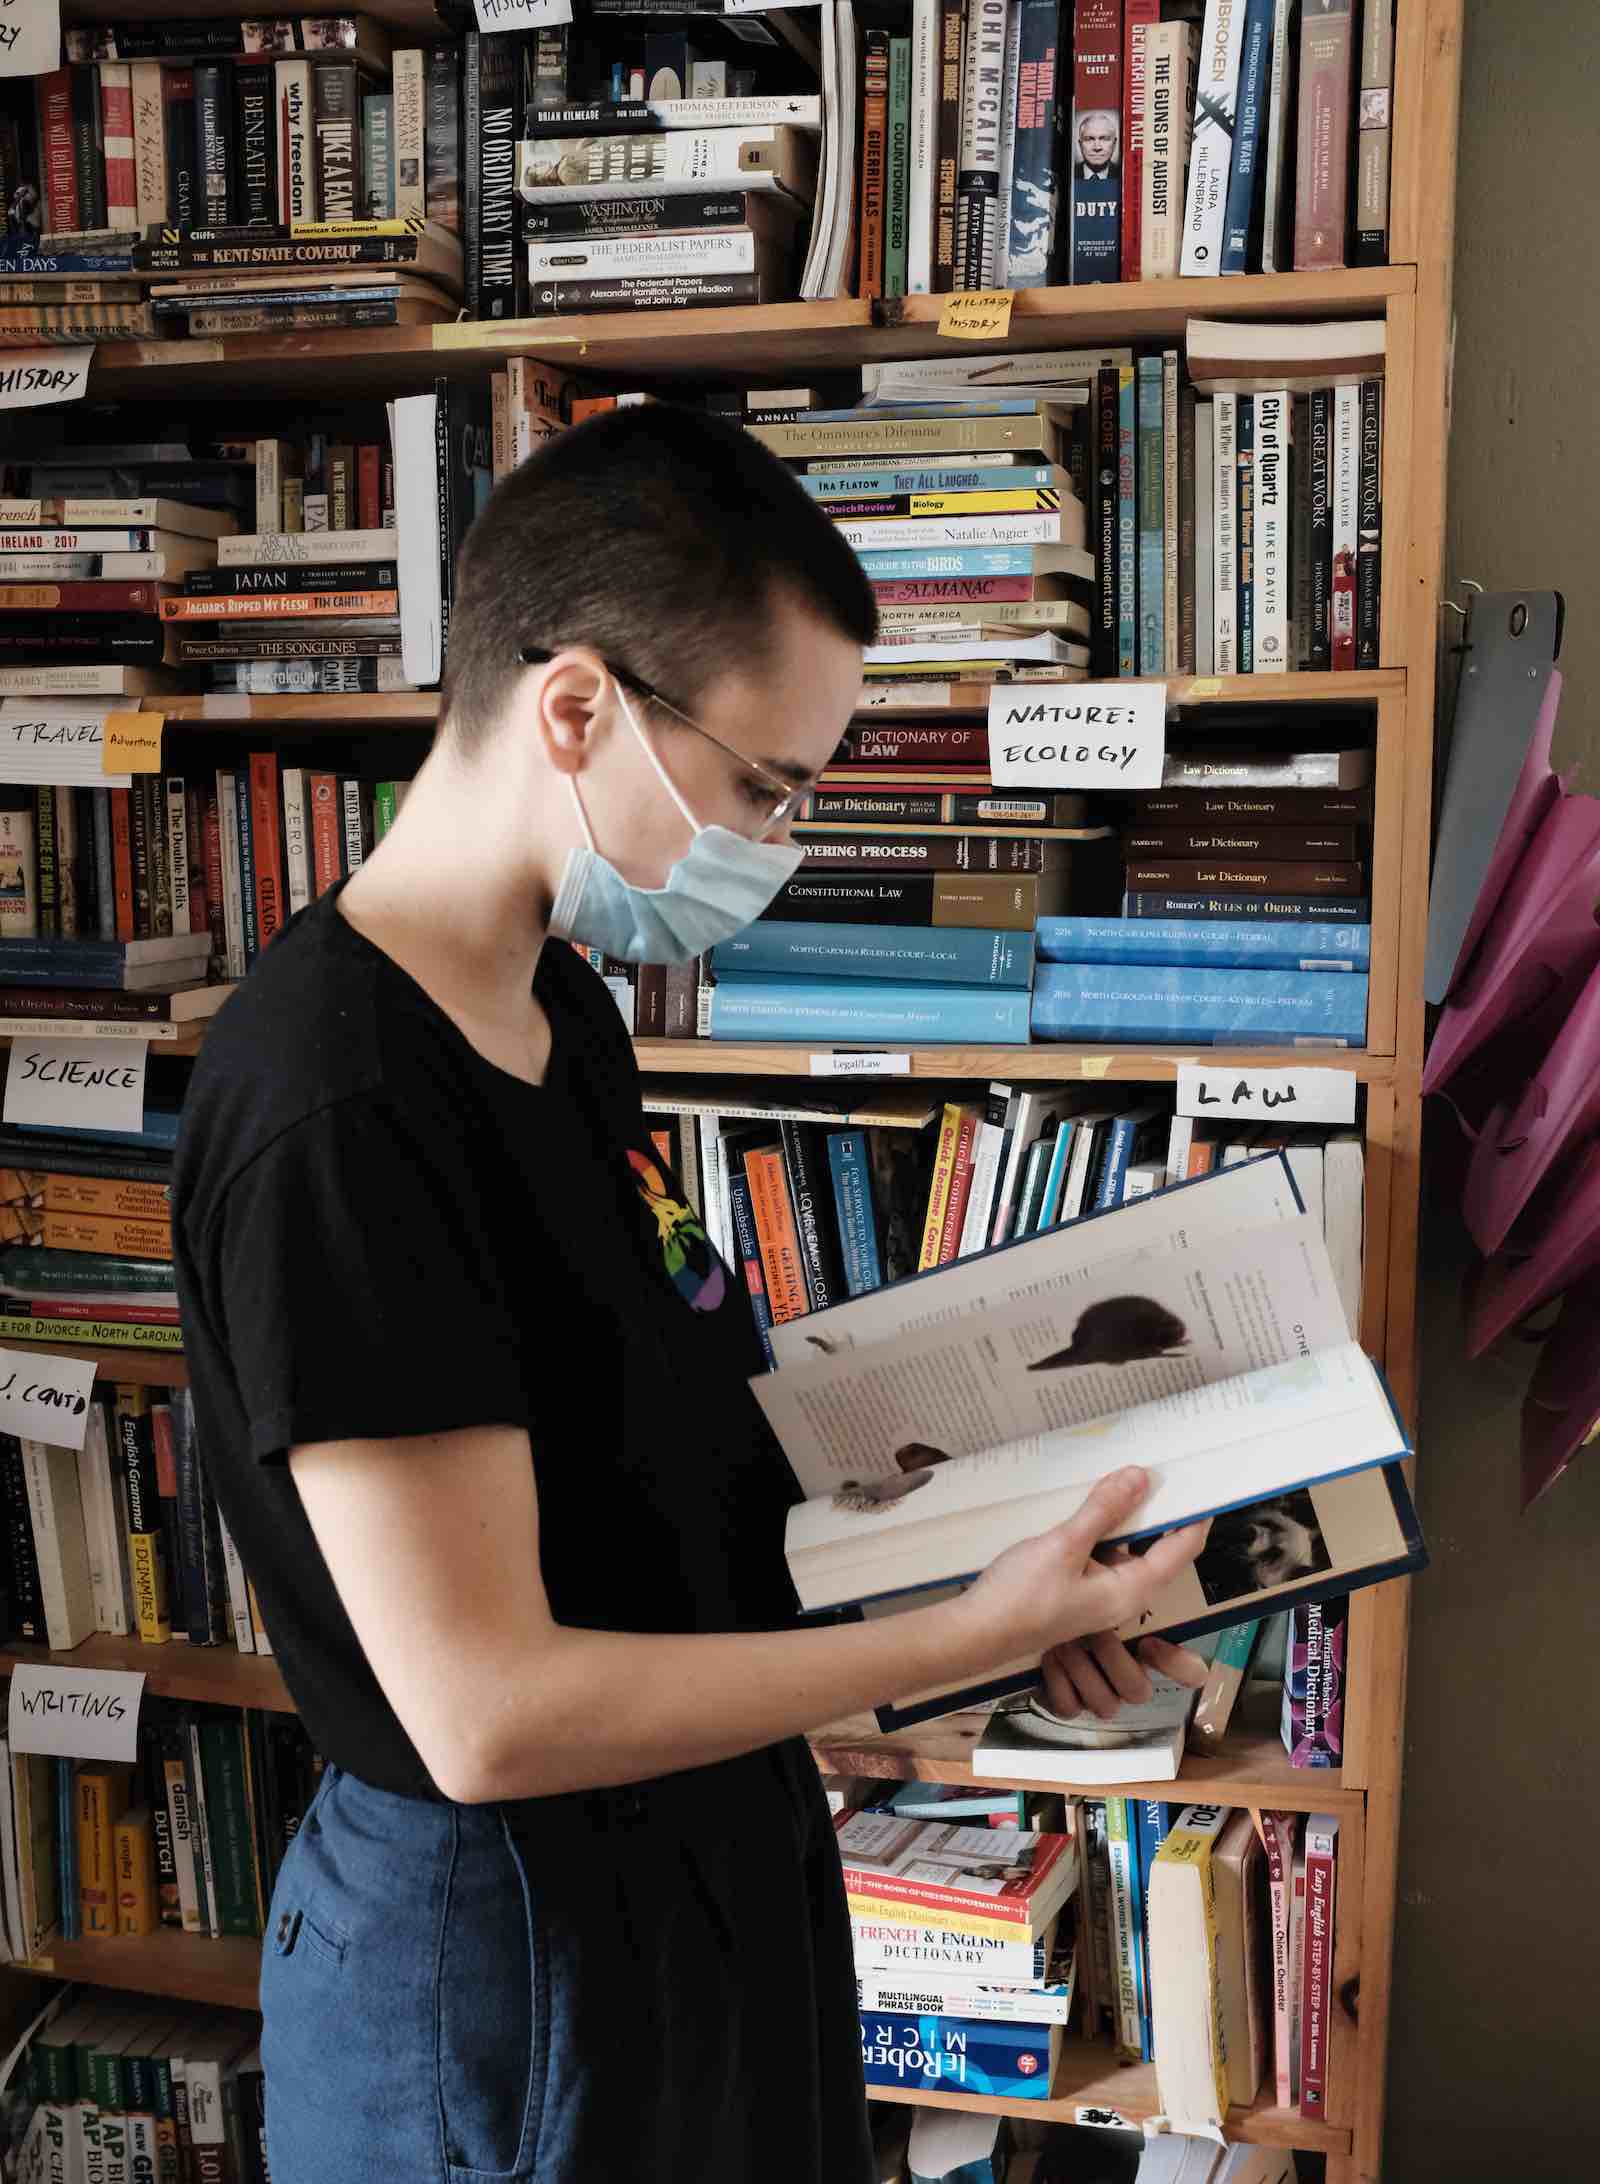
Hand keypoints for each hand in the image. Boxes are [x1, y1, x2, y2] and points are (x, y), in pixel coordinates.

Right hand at [960, 1466, 1210, 1717]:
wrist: (977, 1632)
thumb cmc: (1022, 1595)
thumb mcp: (1064, 1544)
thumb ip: (1104, 1510)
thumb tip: (1142, 1477)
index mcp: (1129, 1590)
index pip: (1180, 1550)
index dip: (1196, 1519)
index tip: (1205, 1487)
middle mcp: (1121, 1598)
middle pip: (1157, 1552)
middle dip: (1161, 1515)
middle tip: (1161, 1474)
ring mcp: (1098, 1597)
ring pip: (1127, 1553)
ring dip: (1127, 1521)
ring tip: (1123, 1482)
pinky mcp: (1077, 1592)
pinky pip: (1103, 1557)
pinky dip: (1104, 1532)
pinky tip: (1088, 1510)